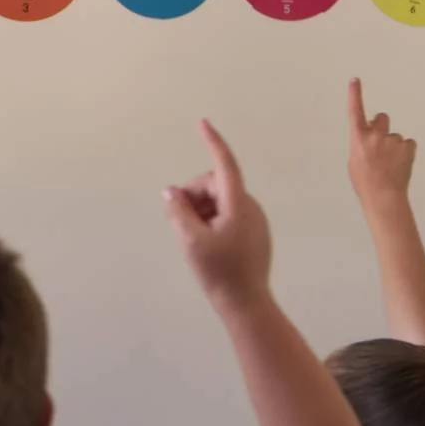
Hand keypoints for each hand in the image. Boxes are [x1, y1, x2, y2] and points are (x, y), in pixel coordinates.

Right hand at [164, 120, 271, 313]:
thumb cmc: (219, 271)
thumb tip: (171, 191)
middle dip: (193, 194)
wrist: (245, 302)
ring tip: (188, 235)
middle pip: (215, 185)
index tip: (202, 123)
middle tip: (175, 217)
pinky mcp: (252, 233)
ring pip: (219, 201)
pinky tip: (202, 242)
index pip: (223, 165)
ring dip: (200, 209)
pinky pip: (227, 215)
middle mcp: (249, 207)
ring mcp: (253, 220)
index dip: (212, 143)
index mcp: (238, 204)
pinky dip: (210, 219)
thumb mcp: (190, 240)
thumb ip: (178, 210)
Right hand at [346, 77, 415, 205]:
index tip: (355, 80)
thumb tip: (372, 130)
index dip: (355, 95)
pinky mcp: (408, 147)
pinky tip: (399, 165)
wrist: (383, 196)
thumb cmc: (365, 181)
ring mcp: (393, 141)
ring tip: (389, 164)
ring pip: (395, 136)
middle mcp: (375, 136)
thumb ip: (361, 141)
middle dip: (382, 125)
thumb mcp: (354, 160)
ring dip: (393, 146)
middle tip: (381, 142)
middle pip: (382, 118)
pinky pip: (407, 144)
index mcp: (358, 139)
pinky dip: (404, 152)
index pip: (355, 112)